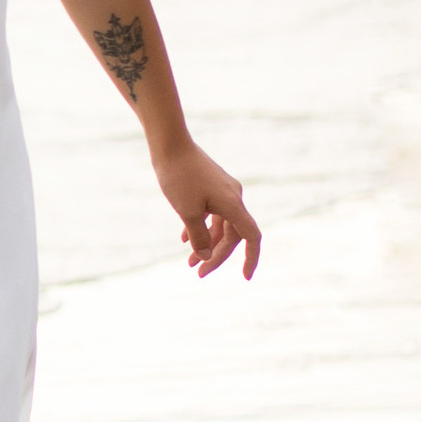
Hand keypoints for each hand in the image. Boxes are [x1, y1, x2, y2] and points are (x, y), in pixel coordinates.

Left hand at [156, 141, 260, 278]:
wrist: (169, 144)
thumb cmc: (177, 176)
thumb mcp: (186, 212)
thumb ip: (198, 236)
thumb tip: (206, 255)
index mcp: (233, 204)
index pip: (251, 237)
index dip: (251, 258)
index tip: (245, 277)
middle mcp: (233, 197)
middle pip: (232, 235)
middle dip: (216, 256)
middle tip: (197, 272)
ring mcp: (223, 191)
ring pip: (220, 226)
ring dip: (206, 244)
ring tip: (188, 262)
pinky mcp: (211, 186)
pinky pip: (211, 214)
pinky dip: (201, 228)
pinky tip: (183, 240)